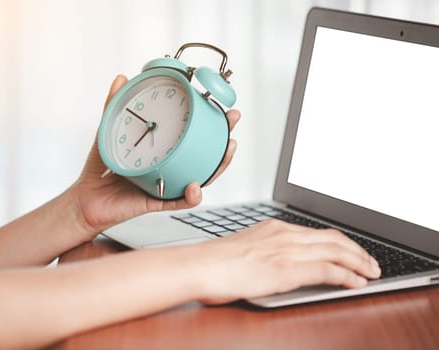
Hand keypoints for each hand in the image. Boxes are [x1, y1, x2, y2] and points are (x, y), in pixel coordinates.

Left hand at [72, 75, 239, 237]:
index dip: (212, 124)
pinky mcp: (157, 202)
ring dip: (218, 167)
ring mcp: (167, 185)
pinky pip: (179, 201)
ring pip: (201, 178)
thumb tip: (122, 77)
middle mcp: (170, 169)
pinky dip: (190, 196)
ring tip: (227, 152)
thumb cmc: (99, 168)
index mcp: (164, 152)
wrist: (86, 198)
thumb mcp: (108, 131)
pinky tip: (195, 186)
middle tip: (232, 123)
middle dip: (225, 141)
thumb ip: (114, 106)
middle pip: (205, 157)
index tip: (224, 108)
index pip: (193, 138)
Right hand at [197, 220, 380, 303]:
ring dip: (359, 262)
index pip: (317, 233)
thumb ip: (263, 252)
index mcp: (273, 228)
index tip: (351, 252)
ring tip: (372, 272)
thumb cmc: (213, 261)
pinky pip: (327, 270)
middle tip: (370, 263)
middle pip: (333, 239)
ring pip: (336, 251)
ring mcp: (287, 250)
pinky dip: (347, 275)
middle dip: (357, 251)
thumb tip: (272, 263)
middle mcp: (284, 235)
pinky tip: (356, 282)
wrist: (198, 265)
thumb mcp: (243, 249)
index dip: (340, 243)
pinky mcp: (287, 269)